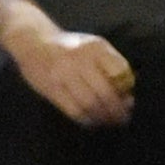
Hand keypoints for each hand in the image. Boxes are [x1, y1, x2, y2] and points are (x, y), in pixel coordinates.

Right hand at [2, 23, 135, 127]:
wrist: (34, 42)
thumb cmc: (71, 47)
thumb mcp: (93, 45)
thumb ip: (111, 63)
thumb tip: (129, 90)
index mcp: (95, 47)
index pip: (119, 72)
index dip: (126, 90)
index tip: (130, 101)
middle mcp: (80, 60)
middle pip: (105, 92)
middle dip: (117, 110)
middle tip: (123, 119)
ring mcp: (64, 75)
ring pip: (90, 104)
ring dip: (103, 117)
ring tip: (109, 122)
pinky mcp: (52, 89)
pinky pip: (73, 110)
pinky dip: (87, 119)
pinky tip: (93, 121)